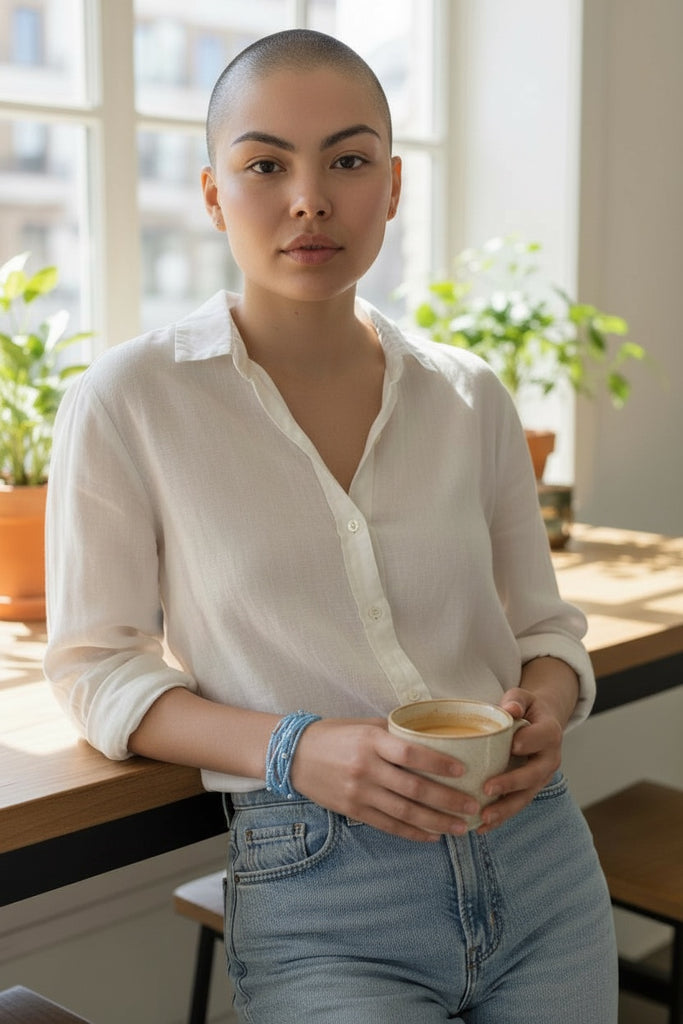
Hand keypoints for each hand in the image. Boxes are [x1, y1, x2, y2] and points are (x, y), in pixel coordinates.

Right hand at [290, 717, 480, 841]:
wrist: (294, 755)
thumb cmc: (335, 734)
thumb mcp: (365, 725)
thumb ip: (395, 733)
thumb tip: (432, 738)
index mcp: (372, 741)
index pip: (411, 753)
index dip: (439, 763)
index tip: (463, 770)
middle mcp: (366, 768)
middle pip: (414, 788)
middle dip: (448, 800)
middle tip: (473, 807)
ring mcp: (359, 792)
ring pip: (405, 812)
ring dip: (436, 822)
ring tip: (461, 827)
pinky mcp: (353, 810)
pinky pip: (388, 825)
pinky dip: (413, 832)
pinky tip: (432, 835)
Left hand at [476, 685, 566, 833]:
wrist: (539, 722)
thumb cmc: (525, 708)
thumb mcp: (523, 697)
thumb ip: (516, 700)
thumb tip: (510, 710)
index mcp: (550, 732)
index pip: (543, 737)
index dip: (529, 741)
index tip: (513, 746)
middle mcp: (549, 759)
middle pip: (534, 775)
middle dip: (512, 783)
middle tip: (488, 789)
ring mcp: (540, 778)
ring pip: (525, 797)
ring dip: (505, 809)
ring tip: (483, 818)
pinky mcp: (528, 790)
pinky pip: (516, 806)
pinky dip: (500, 818)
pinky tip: (480, 828)